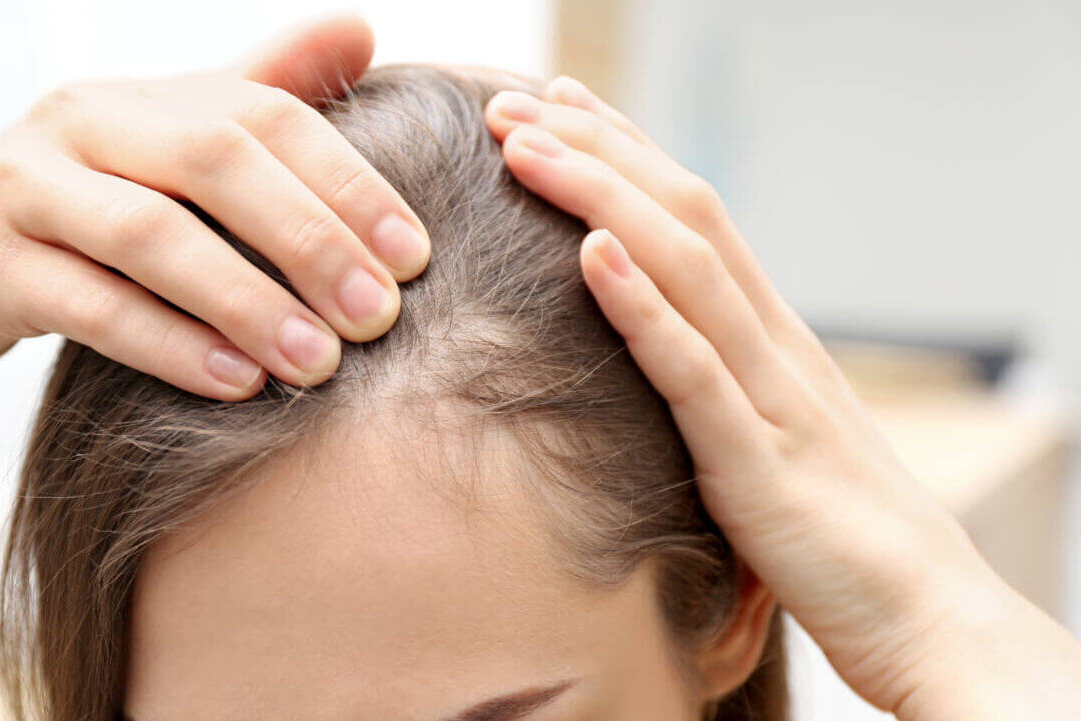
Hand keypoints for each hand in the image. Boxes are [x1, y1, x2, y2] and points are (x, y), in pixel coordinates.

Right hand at [0, 14, 428, 420]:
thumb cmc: (79, 214)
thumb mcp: (166, 151)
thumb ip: (259, 93)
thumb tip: (361, 29)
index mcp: (143, 93)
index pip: (268, 115)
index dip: (350, 183)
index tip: (418, 258)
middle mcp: (83, 120)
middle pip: (216, 162)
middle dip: (310, 240)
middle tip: (380, 317)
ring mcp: (25, 187)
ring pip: (151, 235)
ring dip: (248, 301)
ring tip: (320, 363)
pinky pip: (88, 303)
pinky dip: (169, 343)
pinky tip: (235, 383)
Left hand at [485, 79, 1080, 719]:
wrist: (926, 614)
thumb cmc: (839, 533)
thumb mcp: (773, 435)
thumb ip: (723, 385)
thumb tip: (662, 351)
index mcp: (772, 338)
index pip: (694, 217)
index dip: (626, 154)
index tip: (559, 108)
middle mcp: (773, 345)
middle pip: (683, 216)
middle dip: (597, 151)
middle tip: (514, 103)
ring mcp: (770, 397)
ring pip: (684, 269)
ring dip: (602, 198)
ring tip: (529, 147)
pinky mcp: (759, 463)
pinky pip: (694, 369)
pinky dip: (641, 307)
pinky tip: (592, 254)